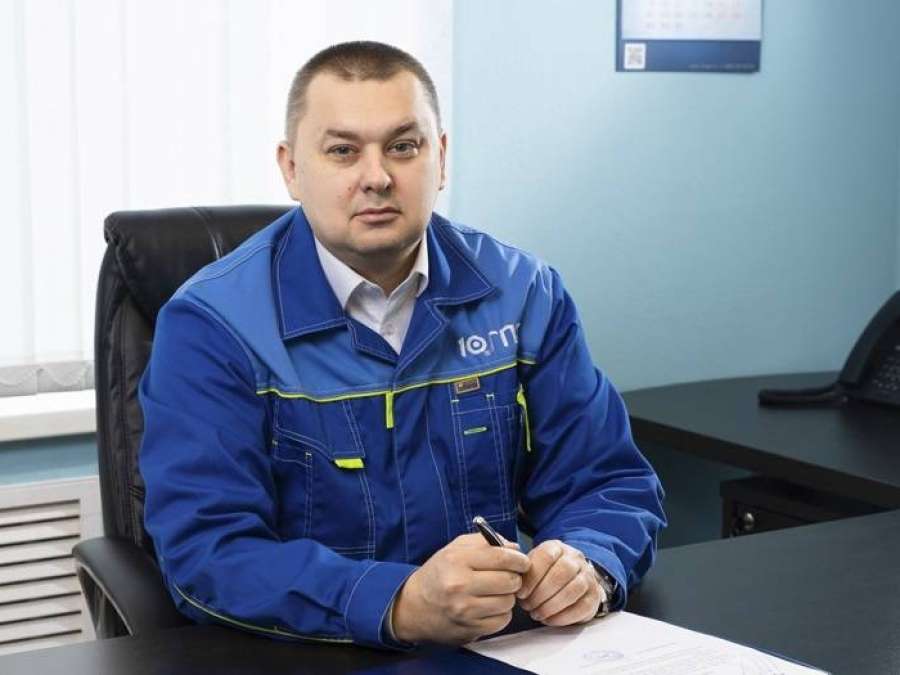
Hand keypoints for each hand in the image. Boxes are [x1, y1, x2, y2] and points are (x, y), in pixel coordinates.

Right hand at [391, 533, 529, 643]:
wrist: (414, 607)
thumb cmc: (438, 574)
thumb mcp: (454, 549)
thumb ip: (485, 543)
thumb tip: (514, 549)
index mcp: (456, 560)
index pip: (500, 557)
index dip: (518, 559)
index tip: (523, 561)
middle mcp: (460, 585)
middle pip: (509, 581)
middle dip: (514, 578)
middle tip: (509, 576)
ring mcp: (465, 610)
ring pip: (508, 602)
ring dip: (507, 596)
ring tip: (495, 592)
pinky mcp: (470, 629)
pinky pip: (502, 620)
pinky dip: (501, 613)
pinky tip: (489, 606)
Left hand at [516, 540, 603, 625]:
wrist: (573, 578)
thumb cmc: (545, 573)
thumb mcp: (533, 563)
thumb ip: (521, 567)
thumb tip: (508, 574)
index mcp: (557, 547)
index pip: (546, 556)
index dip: (532, 577)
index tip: (520, 593)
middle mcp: (575, 558)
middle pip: (561, 574)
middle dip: (541, 594)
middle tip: (527, 606)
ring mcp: (588, 576)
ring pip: (573, 590)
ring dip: (551, 606)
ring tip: (537, 614)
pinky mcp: (594, 596)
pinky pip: (582, 607)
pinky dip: (563, 617)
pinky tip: (549, 619)